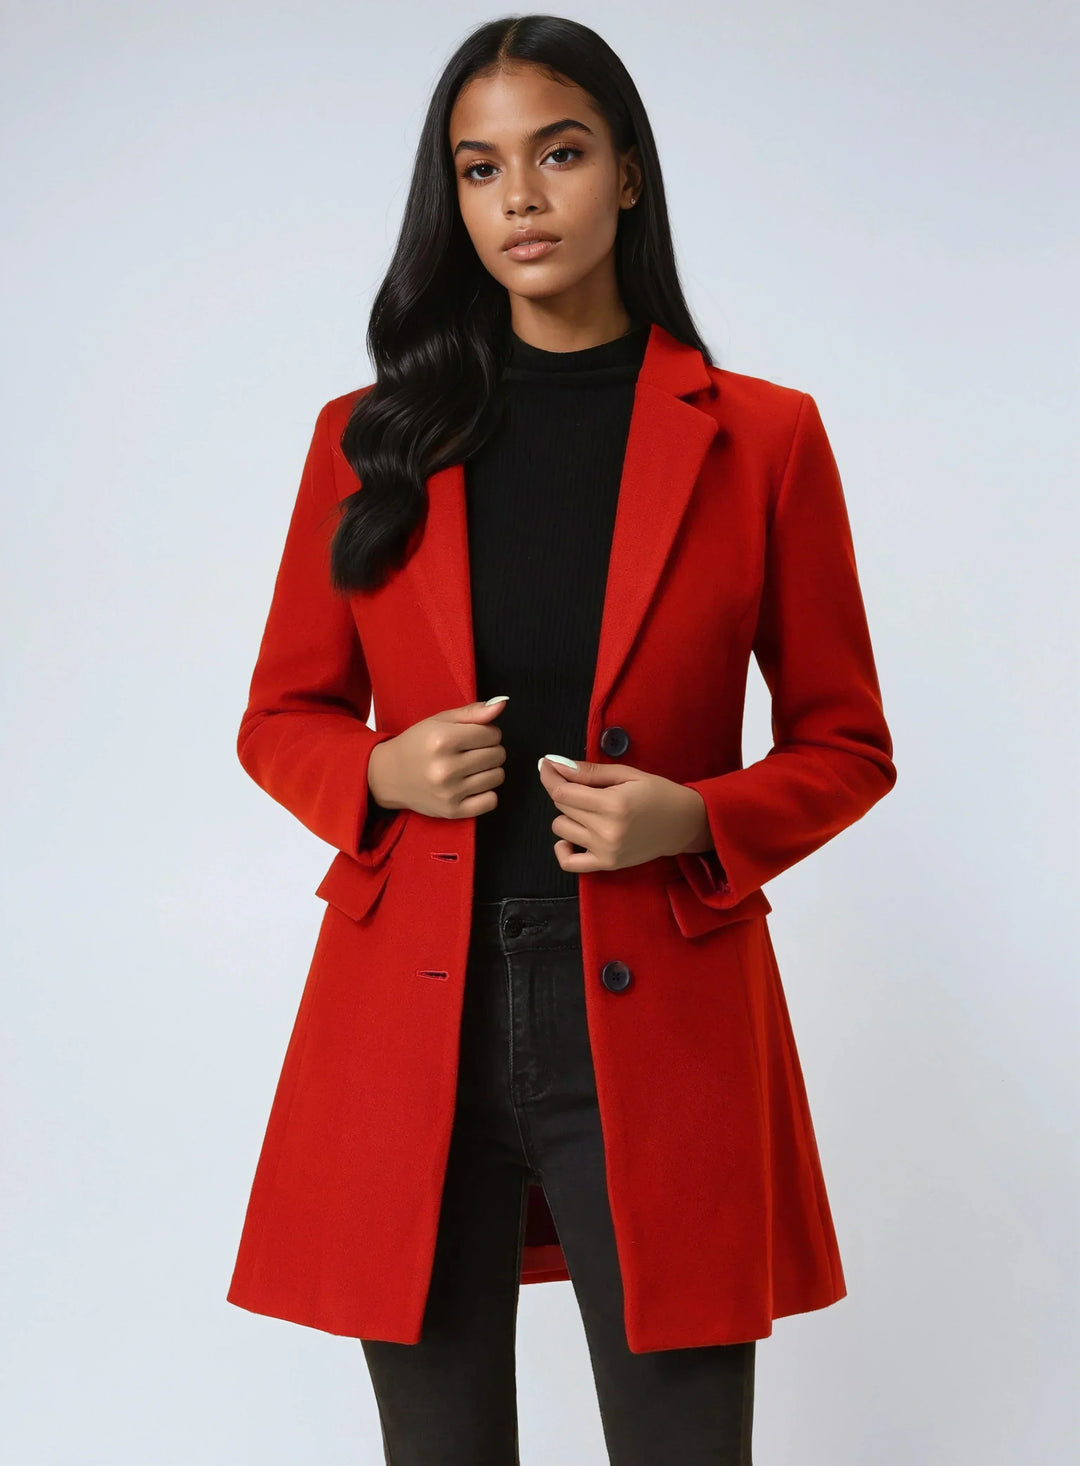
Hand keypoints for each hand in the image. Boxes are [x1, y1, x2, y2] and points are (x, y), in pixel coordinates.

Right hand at [366, 697, 509, 820]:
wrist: (388, 775)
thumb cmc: (417, 745)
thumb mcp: (440, 721)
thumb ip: (472, 712)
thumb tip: (502, 705)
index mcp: (442, 740)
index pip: (492, 734)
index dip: (486, 733)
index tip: (473, 736)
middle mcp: (446, 767)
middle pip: (498, 755)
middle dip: (489, 750)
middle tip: (471, 752)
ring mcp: (449, 792)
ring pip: (497, 776)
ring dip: (489, 770)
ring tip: (471, 768)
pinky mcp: (452, 811)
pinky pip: (491, 801)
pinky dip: (487, 793)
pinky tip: (472, 785)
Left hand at [536, 755, 711, 873]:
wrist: (684, 823)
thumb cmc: (658, 793)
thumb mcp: (626, 774)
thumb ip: (590, 771)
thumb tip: (556, 764)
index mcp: (613, 804)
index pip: (563, 792)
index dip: (549, 776)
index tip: (546, 765)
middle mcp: (607, 830)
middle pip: (562, 807)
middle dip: (566, 790)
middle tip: (585, 785)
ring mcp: (605, 851)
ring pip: (561, 828)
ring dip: (569, 815)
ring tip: (590, 809)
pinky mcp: (607, 864)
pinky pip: (569, 862)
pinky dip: (563, 849)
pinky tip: (569, 838)